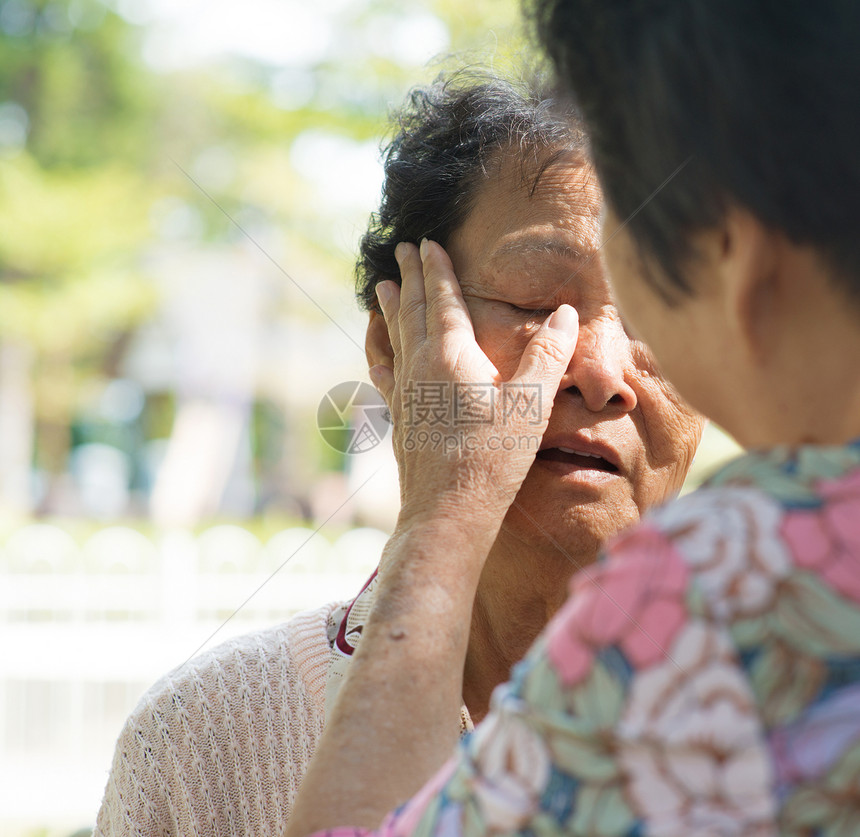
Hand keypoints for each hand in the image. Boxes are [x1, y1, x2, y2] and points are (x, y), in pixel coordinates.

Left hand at [370, 239, 578, 546]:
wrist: (447, 515)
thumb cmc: (492, 462)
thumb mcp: (530, 405)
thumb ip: (548, 355)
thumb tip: (566, 313)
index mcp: (450, 357)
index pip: (442, 299)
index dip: (436, 269)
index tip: (426, 243)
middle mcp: (420, 368)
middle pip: (411, 311)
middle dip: (408, 278)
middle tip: (399, 251)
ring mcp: (404, 395)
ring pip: (395, 339)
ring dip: (390, 310)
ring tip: (378, 289)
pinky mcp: (400, 419)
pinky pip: (385, 374)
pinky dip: (380, 355)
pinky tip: (375, 355)